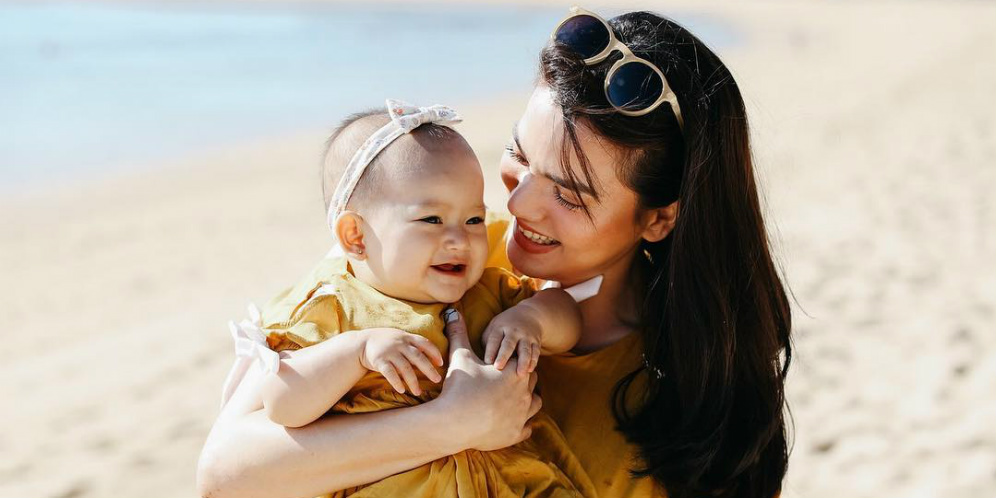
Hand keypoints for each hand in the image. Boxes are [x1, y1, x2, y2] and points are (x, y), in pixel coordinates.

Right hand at [358, 328, 443, 395]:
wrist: (361, 342)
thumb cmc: (385, 342)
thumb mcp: (399, 337)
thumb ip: (413, 344)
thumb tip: (432, 357)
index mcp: (407, 337)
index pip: (425, 343)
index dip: (434, 352)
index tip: (441, 363)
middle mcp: (400, 344)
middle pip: (418, 357)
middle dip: (429, 369)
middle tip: (437, 380)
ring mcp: (389, 352)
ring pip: (405, 368)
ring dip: (413, 381)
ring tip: (418, 392)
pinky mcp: (379, 361)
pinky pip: (390, 373)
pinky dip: (396, 382)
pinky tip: (402, 390)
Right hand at [436, 310, 541, 451]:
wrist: (453, 422)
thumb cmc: (459, 386)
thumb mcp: (459, 356)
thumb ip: (459, 332)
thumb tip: (453, 311)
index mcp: (515, 372)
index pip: (521, 361)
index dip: (511, 363)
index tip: (500, 366)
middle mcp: (524, 393)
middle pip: (531, 381)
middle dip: (520, 379)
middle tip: (505, 381)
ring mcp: (522, 416)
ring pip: (535, 404)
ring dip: (527, 400)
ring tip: (512, 400)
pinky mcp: (516, 434)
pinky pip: (526, 428)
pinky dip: (520, 424)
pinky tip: (511, 421)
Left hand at [481, 307, 541, 375]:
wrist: (529, 315)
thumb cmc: (503, 328)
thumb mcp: (493, 329)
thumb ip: (487, 344)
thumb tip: (478, 362)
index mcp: (499, 328)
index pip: (494, 339)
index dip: (490, 350)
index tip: (486, 362)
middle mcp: (513, 331)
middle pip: (508, 343)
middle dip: (503, 355)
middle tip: (498, 367)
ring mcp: (526, 336)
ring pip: (524, 349)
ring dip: (522, 361)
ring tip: (520, 374)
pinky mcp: (536, 342)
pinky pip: (535, 352)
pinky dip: (533, 361)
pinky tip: (529, 370)